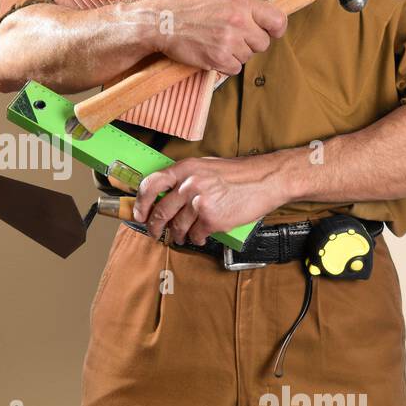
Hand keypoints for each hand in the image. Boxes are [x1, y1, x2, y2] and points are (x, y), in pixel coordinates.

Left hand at [133, 155, 293, 245]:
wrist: (266, 179)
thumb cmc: (238, 174)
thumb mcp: (205, 167)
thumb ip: (184, 178)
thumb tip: (164, 196)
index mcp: (185, 168)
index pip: (151, 185)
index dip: (140, 203)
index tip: (139, 214)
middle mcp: (189, 184)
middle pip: (160, 211)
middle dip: (155, 226)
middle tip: (155, 232)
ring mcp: (200, 202)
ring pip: (178, 227)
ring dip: (178, 235)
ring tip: (182, 236)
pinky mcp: (212, 219)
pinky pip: (196, 235)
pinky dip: (196, 238)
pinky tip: (200, 236)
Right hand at [143, 0, 287, 75]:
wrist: (165, 21)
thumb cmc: (194, 8)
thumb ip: (248, 5)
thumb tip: (270, 16)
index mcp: (242, 2)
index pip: (278, 20)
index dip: (276, 30)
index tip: (270, 32)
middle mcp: (238, 20)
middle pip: (263, 43)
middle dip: (251, 43)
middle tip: (233, 37)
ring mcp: (228, 40)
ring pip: (248, 57)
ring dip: (236, 54)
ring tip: (218, 42)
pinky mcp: (218, 58)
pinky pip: (235, 69)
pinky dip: (225, 65)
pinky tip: (213, 53)